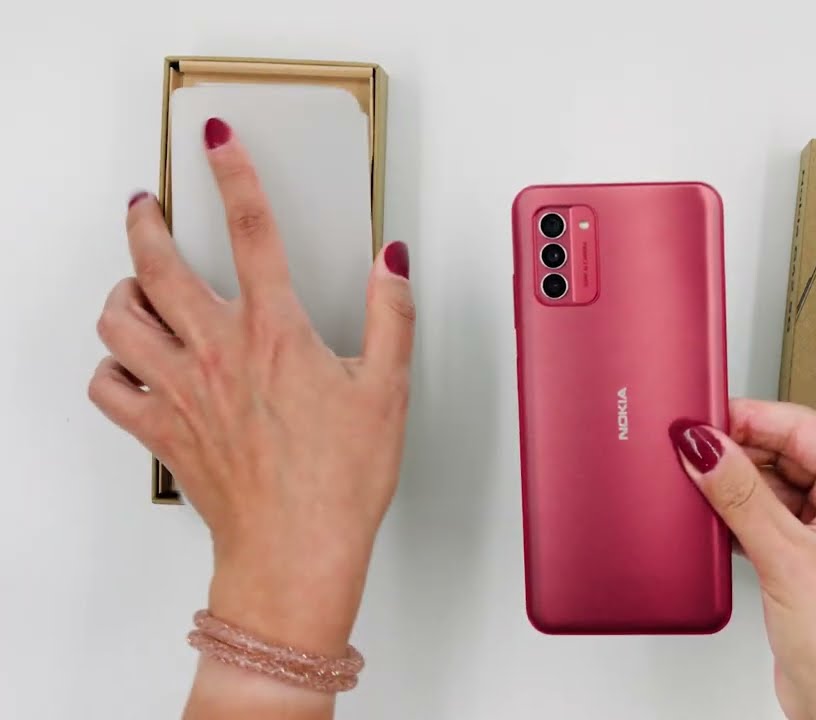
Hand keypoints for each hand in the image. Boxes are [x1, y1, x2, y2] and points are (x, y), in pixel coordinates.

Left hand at [89, 118, 413, 658]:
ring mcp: (180, 391)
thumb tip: (390, 260)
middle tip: (148, 203)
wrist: (295, 553)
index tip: (217, 141)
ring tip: (134, 279)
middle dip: (146, 221)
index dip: (234, 172)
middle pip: (158, 263)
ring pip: (118, 319)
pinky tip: (128, 359)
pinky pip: (108, 387)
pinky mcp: (161, 431)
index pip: (250, 229)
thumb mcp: (388, 388)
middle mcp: (216, 352)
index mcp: (274, 332)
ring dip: (121, 289)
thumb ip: (390, 313)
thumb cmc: (341, 480)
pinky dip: (110, 365)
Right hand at [670, 398, 815, 719]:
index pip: (803, 425)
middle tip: (690, 448)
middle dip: (739, 450)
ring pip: (776, 484)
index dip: (750, 417)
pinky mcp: (812, 560)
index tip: (703, 416)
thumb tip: (706, 446)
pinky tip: (712, 516)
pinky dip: (741, 514)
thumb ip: (740, 494)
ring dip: (738, 484)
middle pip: (789, 451)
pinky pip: (770, 516)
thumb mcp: (786, 555)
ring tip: (696, 481)